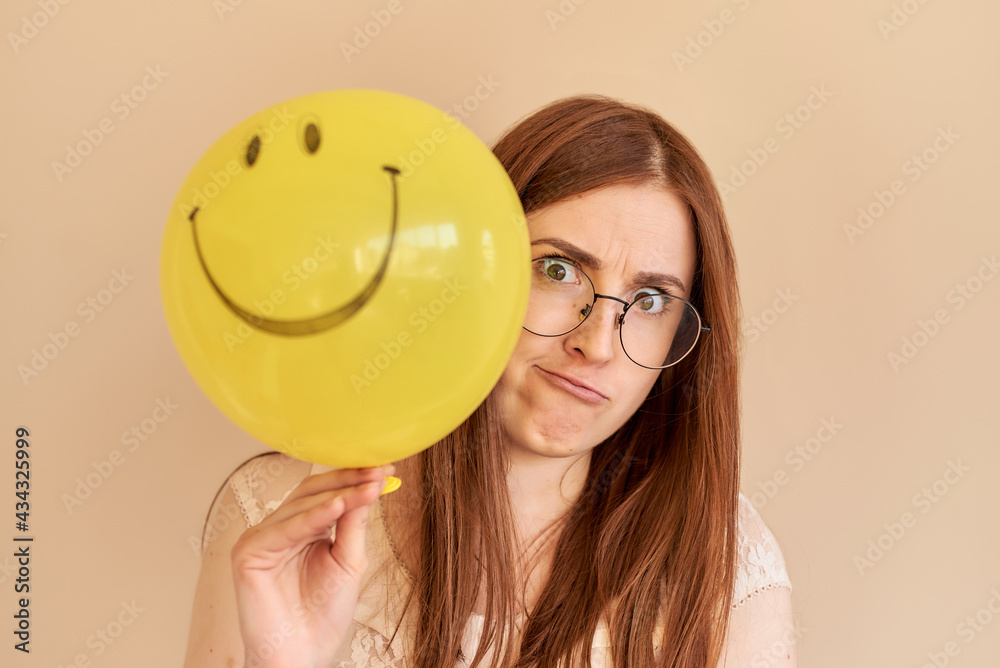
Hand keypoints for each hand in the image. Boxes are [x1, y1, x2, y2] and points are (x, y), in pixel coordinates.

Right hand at [230, 464, 394, 666]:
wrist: (304, 655)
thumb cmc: (324, 615)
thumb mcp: (348, 561)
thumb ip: (354, 524)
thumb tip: (372, 484)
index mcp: (301, 528)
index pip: (326, 493)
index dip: (354, 478)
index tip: (387, 468)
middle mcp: (278, 529)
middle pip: (312, 490)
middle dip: (348, 479)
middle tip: (379, 471)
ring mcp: (261, 538)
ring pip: (300, 504)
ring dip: (338, 494)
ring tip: (369, 487)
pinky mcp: (248, 553)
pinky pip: (284, 528)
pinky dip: (312, 516)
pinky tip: (339, 506)